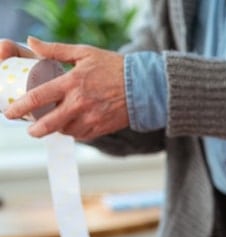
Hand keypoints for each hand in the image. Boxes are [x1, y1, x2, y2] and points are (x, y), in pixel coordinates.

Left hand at [4, 37, 127, 139]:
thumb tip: (32, 42)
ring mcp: (91, 118)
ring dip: (56, 129)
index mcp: (72, 83)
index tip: (11, 112)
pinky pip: (81, 136)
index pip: (39, 97)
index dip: (21, 107)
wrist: (144, 87)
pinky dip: (73, 132)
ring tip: (53, 124)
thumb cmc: (114, 68)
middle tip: (30, 129)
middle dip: (35, 130)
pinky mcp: (101, 128)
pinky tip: (71, 126)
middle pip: (48, 123)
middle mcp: (80, 103)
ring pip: (65, 131)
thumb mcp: (84, 53)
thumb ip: (56, 50)